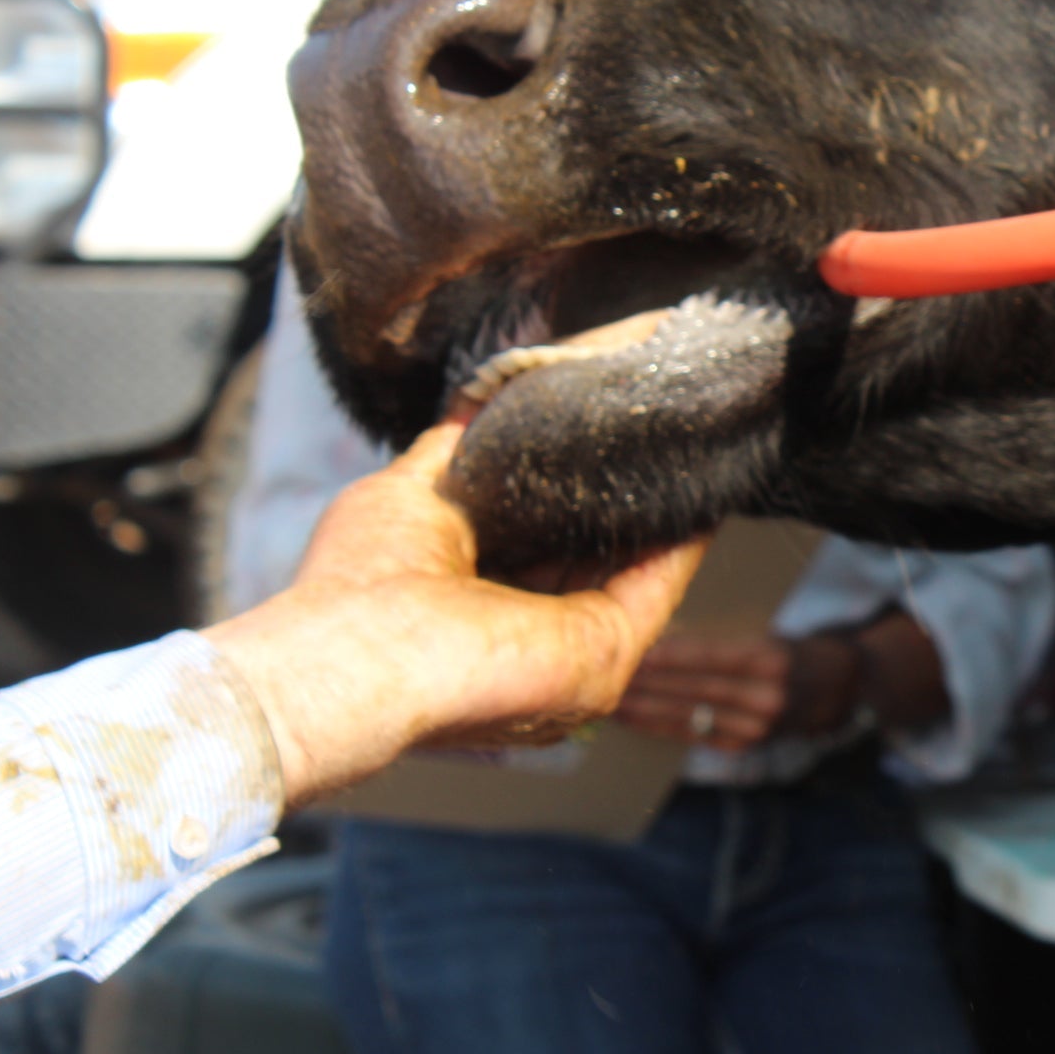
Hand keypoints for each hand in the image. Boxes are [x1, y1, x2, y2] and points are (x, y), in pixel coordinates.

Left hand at [206, 423, 706, 802]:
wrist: (355, 653)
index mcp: (479, 609)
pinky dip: (680, 546)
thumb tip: (485, 393)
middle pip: (592, 565)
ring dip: (661, 521)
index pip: (540, 549)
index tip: (596, 447)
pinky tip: (699, 498)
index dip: (569, 499)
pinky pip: (655, 593)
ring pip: (632, 578)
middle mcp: (527, 641)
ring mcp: (569, 657)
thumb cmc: (357, 588)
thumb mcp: (412, 492)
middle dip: (622, 507)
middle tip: (653, 443)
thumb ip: (456, 447)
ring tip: (684, 455)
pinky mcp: (602, 660)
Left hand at [612, 630, 864, 750]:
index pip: (710, 657)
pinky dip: (659, 726)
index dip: (669, 656)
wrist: (836, 689)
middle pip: (694, 689)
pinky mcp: (746, 746)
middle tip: (606, 675)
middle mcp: (764, 697)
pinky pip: (693, 735)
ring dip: (644, 708)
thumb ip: (721, 639)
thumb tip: (660, 636)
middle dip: (647, 684)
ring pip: (688, 716)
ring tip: (609, 699)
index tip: (635, 651)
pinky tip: (632, 718)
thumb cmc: (789, 650)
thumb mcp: (764, 634)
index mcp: (770, 659)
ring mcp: (756, 726)